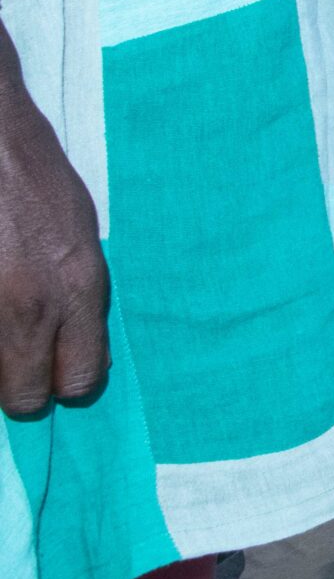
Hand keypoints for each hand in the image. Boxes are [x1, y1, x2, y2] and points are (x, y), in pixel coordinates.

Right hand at [0, 38, 109, 417]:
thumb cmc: (35, 180)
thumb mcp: (80, 238)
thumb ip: (79, 300)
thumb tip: (78, 352)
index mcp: (79, 291)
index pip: (81, 380)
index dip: (66, 382)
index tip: (55, 369)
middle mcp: (33, 308)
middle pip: (26, 398)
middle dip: (23, 389)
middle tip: (17, 360)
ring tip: (4, 315)